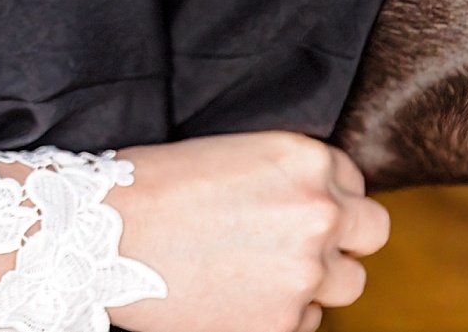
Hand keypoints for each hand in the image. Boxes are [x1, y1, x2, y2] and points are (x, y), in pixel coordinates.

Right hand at [105, 131, 390, 331]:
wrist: (96, 234)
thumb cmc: (150, 184)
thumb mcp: (228, 154)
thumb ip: (285, 177)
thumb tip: (321, 202)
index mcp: (303, 158)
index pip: (351, 180)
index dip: (321, 193)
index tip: (286, 204)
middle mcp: (318, 213)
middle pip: (371, 230)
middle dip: (341, 235)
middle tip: (293, 240)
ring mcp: (304, 272)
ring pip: (347, 283)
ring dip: (314, 277)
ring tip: (256, 269)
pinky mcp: (282, 322)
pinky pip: (307, 321)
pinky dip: (279, 312)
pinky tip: (231, 292)